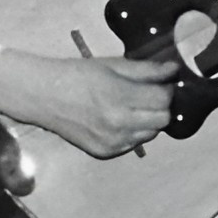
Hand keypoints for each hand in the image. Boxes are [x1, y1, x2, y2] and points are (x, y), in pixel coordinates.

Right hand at [0, 48, 179, 158]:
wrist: (42, 96)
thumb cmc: (77, 75)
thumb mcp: (113, 65)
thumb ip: (147, 70)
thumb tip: (174, 69)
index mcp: (119, 96)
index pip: (163, 99)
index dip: (168, 88)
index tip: (163, 82)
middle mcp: (117, 123)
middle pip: (163, 119)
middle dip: (162, 105)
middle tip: (152, 94)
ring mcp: (111, 141)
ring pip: (151, 134)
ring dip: (150, 120)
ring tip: (134, 106)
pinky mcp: (104, 152)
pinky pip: (134, 144)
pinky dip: (134, 132)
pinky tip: (121, 119)